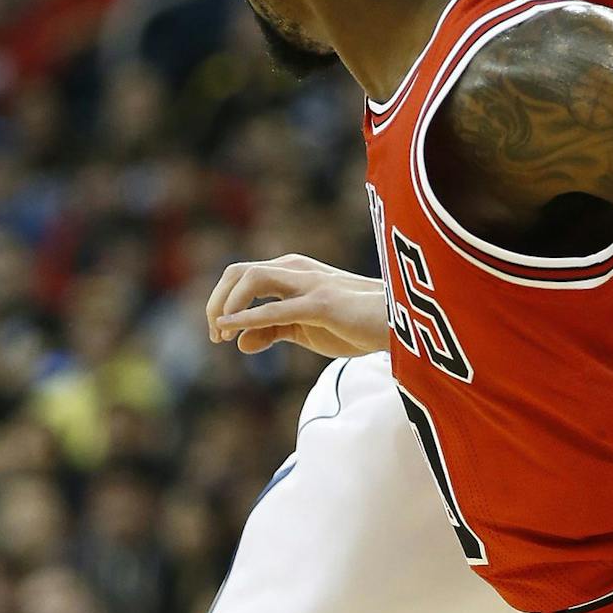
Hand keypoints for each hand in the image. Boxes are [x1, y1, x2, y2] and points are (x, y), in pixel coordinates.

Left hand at [206, 253, 387, 357]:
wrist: (398, 325)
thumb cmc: (354, 323)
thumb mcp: (306, 330)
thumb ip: (273, 331)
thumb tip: (238, 342)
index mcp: (293, 272)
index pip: (241, 275)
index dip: (220, 303)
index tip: (218, 335)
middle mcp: (297, 270)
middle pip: (238, 271)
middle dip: (215, 301)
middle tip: (214, 335)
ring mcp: (310, 283)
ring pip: (252, 278)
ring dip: (226, 306)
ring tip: (221, 335)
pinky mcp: (323, 303)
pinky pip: (278, 308)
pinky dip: (249, 317)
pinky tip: (232, 329)